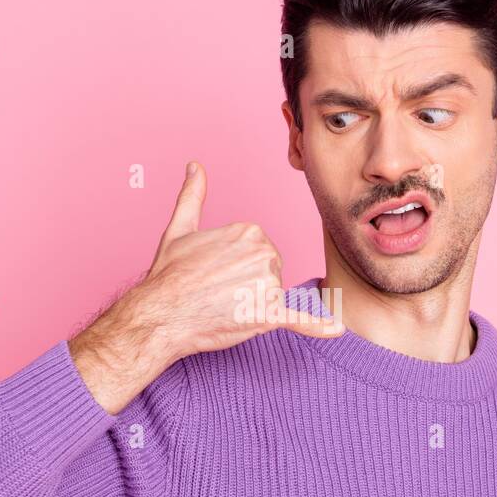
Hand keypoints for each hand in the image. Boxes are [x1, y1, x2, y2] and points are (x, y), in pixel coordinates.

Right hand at [69, 161, 342, 412]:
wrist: (160, 313)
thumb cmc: (168, 274)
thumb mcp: (180, 227)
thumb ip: (193, 195)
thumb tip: (194, 166)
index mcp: (250, 231)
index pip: (260, 251)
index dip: (238, 267)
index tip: (215, 275)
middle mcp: (264, 254)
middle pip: (271, 272)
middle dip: (249, 285)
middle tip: (217, 293)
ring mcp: (267, 284)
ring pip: (274, 296)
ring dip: (253, 305)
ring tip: (222, 307)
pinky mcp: (267, 314)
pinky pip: (300, 319)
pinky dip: (318, 327)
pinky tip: (336, 329)